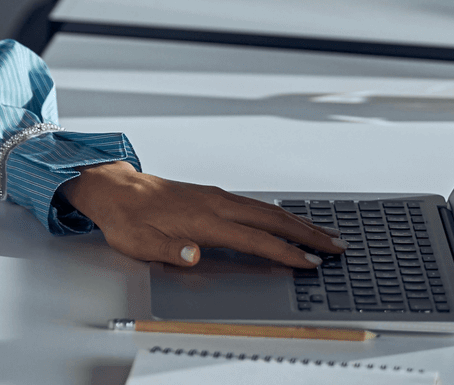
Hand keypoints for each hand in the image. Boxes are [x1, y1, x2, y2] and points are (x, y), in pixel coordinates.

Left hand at [58, 161, 346, 268]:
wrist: (115, 190)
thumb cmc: (128, 219)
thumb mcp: (141, 243)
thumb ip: (171, 250)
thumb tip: (194, 254)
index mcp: (204, 219)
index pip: (255, 239)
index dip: (285, 252)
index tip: (311, 263)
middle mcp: (216, 203)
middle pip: (272, 219)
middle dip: (308, 233)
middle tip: (338, 246)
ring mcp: (217, 196)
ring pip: (267, 209)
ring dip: (299, 221)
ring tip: (325, 234)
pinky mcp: (213, 195)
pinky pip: (255, 204)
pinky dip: (279, 213)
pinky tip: (287, 218)